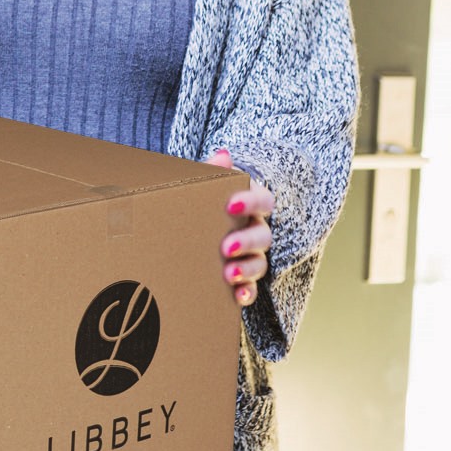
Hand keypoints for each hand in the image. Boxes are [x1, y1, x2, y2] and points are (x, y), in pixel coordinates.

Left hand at [207, 148, 273, 307]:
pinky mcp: (242, 277)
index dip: (251, 202)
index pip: (263, 199)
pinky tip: (237, 296)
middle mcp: (255, 228)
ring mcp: (251, 254)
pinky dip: (247, 292)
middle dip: (247, 241)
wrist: (187, 222)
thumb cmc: (198, 198)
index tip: (231, 204)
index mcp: (249, 203)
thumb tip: (223, 154)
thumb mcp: (201, 184)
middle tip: (226, 247)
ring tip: (229, 274)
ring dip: (248, 269)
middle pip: (263, 235)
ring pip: (261, 263)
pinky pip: (252, 287)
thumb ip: (210, 170)